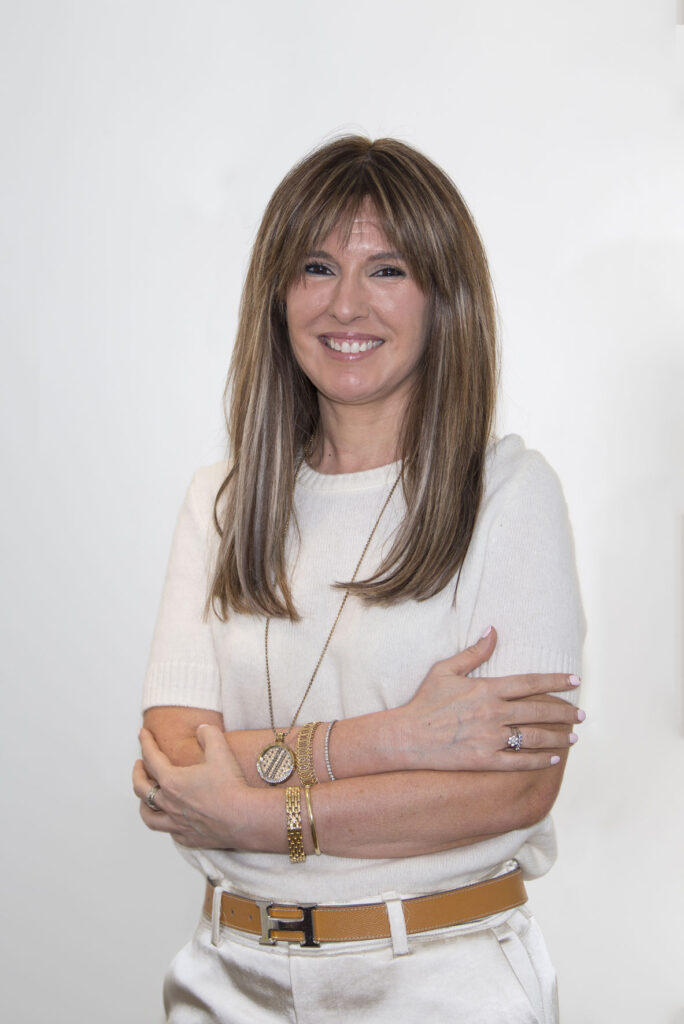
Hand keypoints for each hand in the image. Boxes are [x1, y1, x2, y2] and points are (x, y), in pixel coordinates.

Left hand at [133, 724, 249, 848]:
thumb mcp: (220, 750)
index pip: (151, 757)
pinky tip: (171, 819)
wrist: (244, 818)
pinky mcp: (188, 838)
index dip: (145, 742)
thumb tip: (202, 729)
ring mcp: (177, 823)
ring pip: (149, 816)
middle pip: (141, 788)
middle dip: (137, 772)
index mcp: (172, 781)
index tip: (142, 733)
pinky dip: (167, 823)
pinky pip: (170, 832)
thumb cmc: (230, 786)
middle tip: (139, 764)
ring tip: (145, 797)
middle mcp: (169, 804)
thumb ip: (208, 734)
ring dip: (144, 804)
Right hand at [392, 627, 583, 771]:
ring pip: (534, 737)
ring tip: (573, 737)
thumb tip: (493, 630)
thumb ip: (474, 653)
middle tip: (581, 714)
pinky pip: (520, 762)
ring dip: (558, 737)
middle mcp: (494, 713)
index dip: (556, 681)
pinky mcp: (486, 760)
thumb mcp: (445, 670)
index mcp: (487, 689)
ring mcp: (491, 738)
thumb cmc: (425, 701)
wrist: (407, 736)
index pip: (531, 682)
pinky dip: (540, 761)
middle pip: (539, 710)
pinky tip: (553, 759)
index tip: (575, 681)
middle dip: (564, 712)